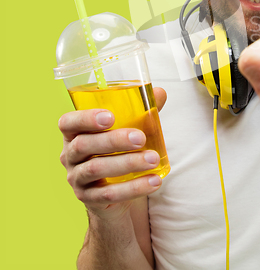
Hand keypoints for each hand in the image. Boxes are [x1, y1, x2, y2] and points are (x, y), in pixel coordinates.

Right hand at [58, 87, 166, 219]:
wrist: (115, 193)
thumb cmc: (119, 151)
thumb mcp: (129, 129)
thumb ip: (142, 111)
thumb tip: (159, 93)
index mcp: (76, 133)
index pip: (68, 122)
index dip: (85, 118)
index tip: (110, 117)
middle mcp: (70, 155)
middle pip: (84, 145)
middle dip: (113, 140)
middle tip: (140, 138)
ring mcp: (77, 179)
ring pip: (96, 168)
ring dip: (127, 163)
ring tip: (153, 159)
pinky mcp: (90, 199)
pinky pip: (109, 194)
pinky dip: (134, 187)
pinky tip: (154, 181)